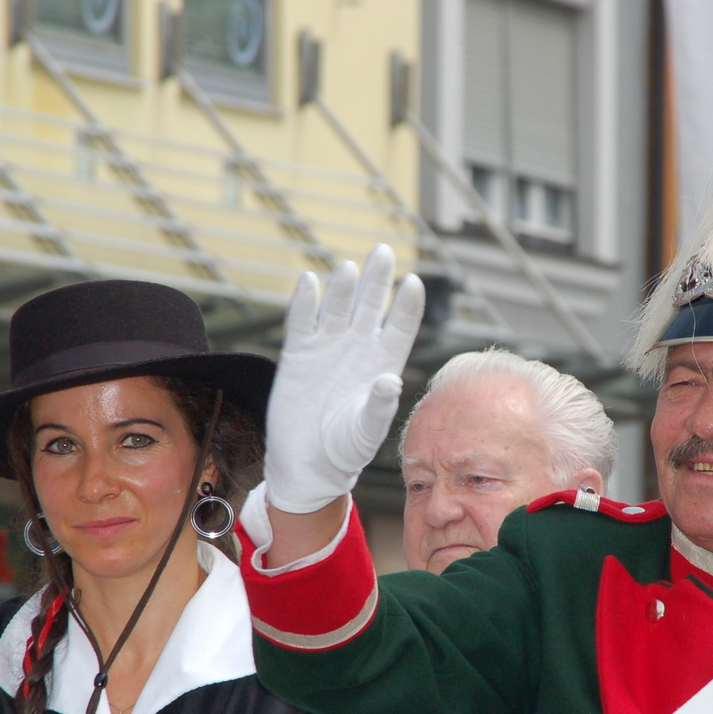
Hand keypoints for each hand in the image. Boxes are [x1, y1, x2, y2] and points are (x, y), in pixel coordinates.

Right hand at [265, 246, 424, 513]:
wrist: (309, 462)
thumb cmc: (347, 449)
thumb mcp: (367, 431)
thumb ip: (379, 406)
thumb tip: (390, 381)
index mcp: (384, 362)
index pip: (401, 325)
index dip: (407, 304)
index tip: (413, 283)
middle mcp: (359, 347)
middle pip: (371, 304)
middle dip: (377, 279)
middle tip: (383, 252)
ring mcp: (329, 346)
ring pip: (338, 306)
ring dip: (343, 288)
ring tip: (349, 270)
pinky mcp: (299, 352)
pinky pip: (303, 320)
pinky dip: (306, 302)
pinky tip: (310, 282)